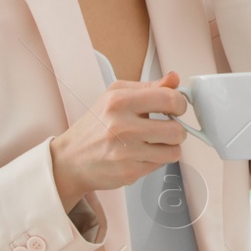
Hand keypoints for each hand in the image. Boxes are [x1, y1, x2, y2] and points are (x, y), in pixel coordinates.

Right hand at [50, 71, 188, 210]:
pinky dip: (156, 160)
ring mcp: (125, 151)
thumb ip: (149, 87)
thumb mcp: (115, 96)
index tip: (177, 108)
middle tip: (169, 129)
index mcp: (119, 101)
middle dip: (178, 130)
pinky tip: (141, 154)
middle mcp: (122, 126)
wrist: (71, 159)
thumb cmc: (95, 126)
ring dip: (170, 147)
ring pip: (173, 151)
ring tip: (156, 143)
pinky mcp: (128, 172)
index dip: (180, 104)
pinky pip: (160, 165)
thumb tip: (174, 79)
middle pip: (176, 130)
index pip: (168, 98)